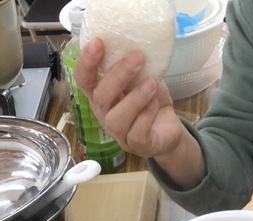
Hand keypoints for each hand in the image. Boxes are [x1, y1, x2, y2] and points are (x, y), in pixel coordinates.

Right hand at [74, 40, 203, 185]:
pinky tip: (155, 104)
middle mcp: (105, 114)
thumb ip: (133, 65)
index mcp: (100, 94)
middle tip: (137, 58)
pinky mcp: (137, 145)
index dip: (87, 62)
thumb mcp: (142, 77)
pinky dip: (147, 116)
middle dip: (118, 75)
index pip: (84, 79)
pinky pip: (136, 133)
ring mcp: (119, 133)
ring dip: (135, 98)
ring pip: (117, 118)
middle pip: (100, 97)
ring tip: (151, 84)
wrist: (168, 128)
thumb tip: (134, 42)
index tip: (98, 43)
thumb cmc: (150, 100)